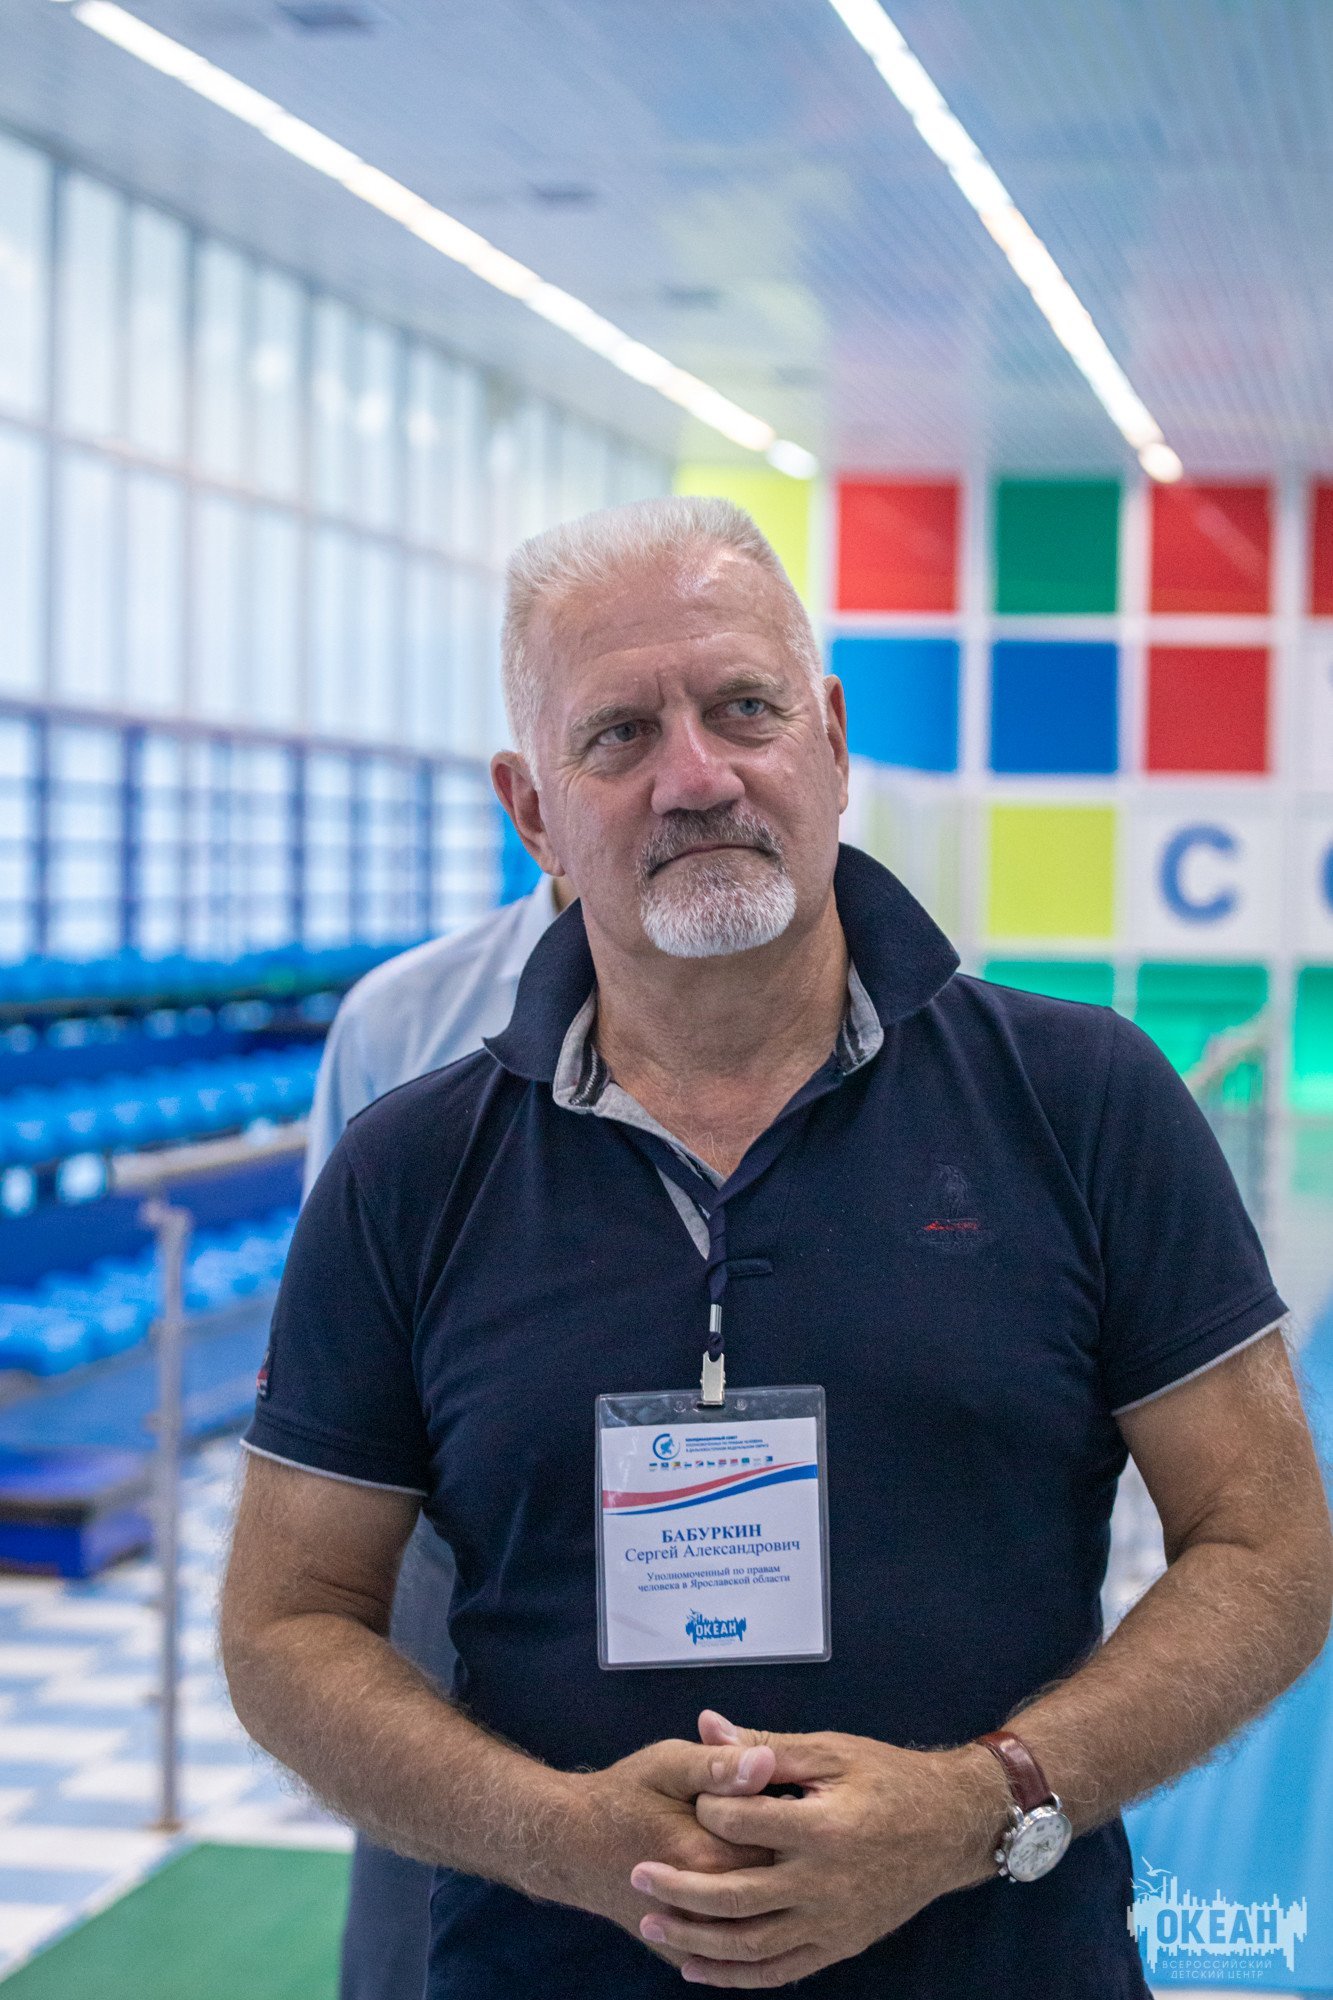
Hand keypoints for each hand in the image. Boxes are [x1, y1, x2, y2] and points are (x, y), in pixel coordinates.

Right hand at [542, 1735, 778, 1965]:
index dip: (789, 1818)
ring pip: (756, 1919)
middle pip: (775, 1886)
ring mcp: (691, 1937)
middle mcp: (703, 1908)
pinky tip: (740, 1884)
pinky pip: (731, 1944)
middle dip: (784, 1855)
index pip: (782, 1844)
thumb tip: (767, 1762)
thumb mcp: (669, 1764)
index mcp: (707, 1856)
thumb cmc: (622, 1795)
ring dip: (767, 1888)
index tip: (785, 1796)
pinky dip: (746, 1918)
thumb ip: (719, 1765)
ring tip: (754, 1850)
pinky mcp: (682, 1951)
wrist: (571, 1844)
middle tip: (774, 1824)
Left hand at [628, 1710, 1007, 1987]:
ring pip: (751, 1946)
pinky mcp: (838, 1946)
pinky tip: (696, 1968)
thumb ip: (765, 1748)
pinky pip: (779, 1971)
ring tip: (651, 1925)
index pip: (741, 1824)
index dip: (708, 1807)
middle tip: (636, 1876)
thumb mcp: (831, 1751)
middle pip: (735, 1898)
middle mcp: (825, 1884)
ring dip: (696, 1940)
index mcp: (823, 1828)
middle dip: (678, 1889)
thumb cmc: (890, 1779)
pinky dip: (735, 1977)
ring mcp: (832, 1923)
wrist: (952, 1828)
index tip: (692, 1797)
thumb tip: (707, 1725)